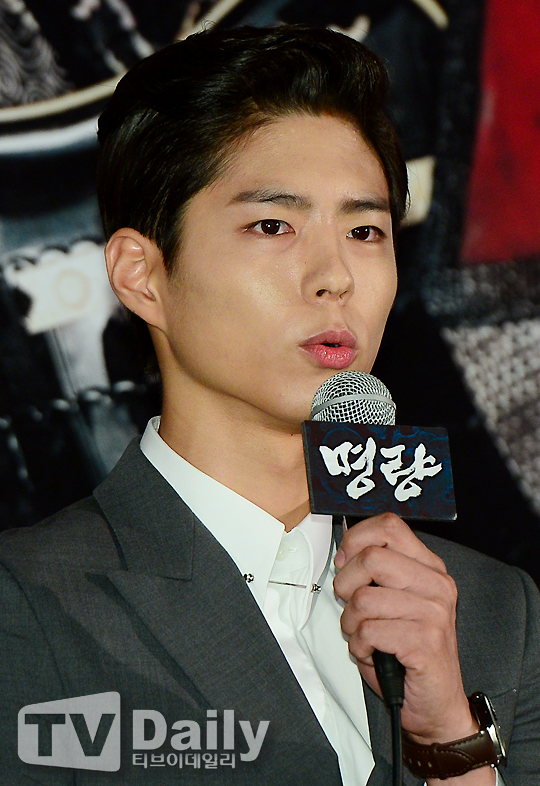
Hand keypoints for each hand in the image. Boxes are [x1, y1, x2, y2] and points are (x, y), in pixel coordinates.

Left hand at [333, 513, 476, 744]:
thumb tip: (344, 551)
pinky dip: (359, 645)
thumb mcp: (392, 603)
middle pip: (372, 558)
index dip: (356, 539)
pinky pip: (369, 631)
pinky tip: (371, 652)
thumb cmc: (407, 653)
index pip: (389, 526)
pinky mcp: (425, 642)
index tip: (345, 563)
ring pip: (364, 598)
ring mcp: (434, 613)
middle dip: (346, 583)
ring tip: (362, 635)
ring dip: (350, 622)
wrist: (437, 705)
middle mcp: (436, 585)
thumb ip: (375, 574)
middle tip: (350, 605)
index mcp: (429, 568)